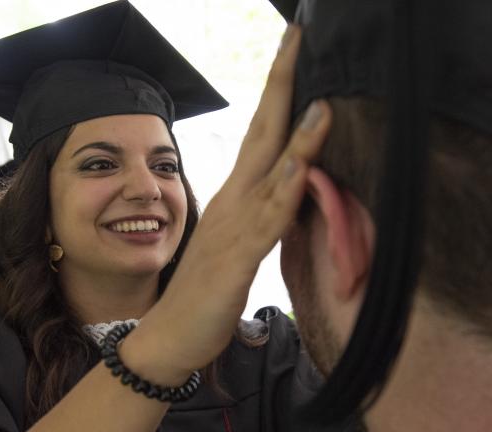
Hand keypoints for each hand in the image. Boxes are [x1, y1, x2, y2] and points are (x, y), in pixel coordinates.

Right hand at [125, 25, 332, 383]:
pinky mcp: (236, 260)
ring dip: (298, 135)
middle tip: (298, 36)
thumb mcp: (242, 244)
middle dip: (283, 82)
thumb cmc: (207, 291)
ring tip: (322, 97)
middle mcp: (235, 201)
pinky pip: (268, 222)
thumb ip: (266, 215)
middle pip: (263, 131)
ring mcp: (234, 227)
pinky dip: (287, 193)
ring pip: (271, 173)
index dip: (281, 89)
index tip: (295, 48)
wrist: (170, 335)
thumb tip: (294, 190)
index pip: (264, 131)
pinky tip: (302, 170)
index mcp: (238, 195)